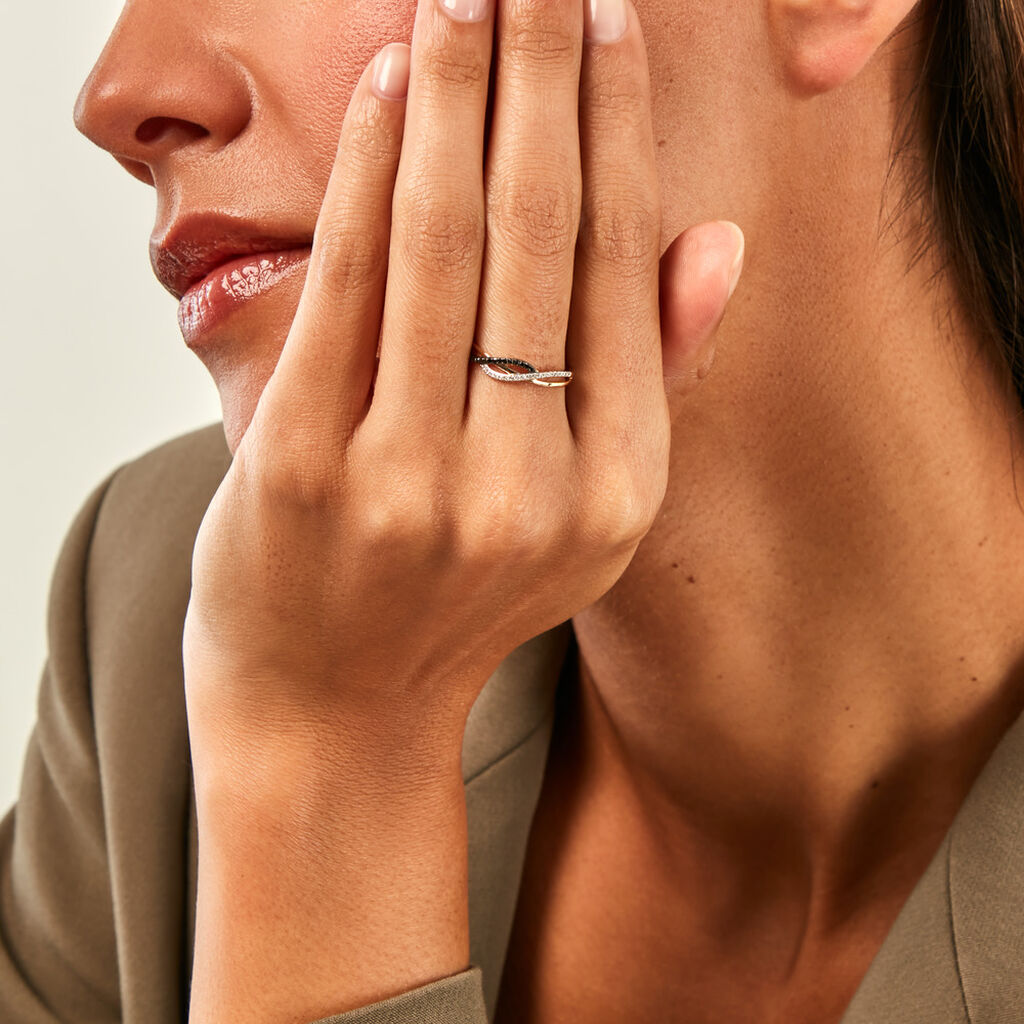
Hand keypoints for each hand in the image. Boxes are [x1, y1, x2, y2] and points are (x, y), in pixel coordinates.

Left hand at [183, 0, 743, 766]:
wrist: (334, 707)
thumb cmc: (453, 598)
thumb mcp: (580, 521)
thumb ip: (648, 382)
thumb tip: (717, 245)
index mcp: (615, 494)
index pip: (623, 274)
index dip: (618, 135)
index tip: (610, 29)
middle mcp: (531, 489)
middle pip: (546, 239)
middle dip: (545, 79)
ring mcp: (417, 482)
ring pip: (449, 246)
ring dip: (461, 98)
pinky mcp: (311, 470)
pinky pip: (352, 288)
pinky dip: (375, 174)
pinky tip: (397, 89)